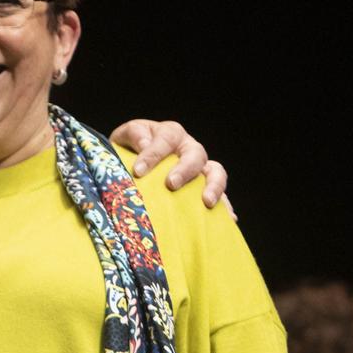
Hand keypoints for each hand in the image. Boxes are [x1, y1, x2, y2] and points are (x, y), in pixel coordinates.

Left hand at [108, 119, 230, 210]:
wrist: (135, 164)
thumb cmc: (130, 150)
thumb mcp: (124, 137)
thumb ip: (133, 135)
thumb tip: (144, 143)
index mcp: (170, 134)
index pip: (165, 139)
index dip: (152, 154)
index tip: (138, 171)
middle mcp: (189, 148)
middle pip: (195, 154)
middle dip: (185, 169)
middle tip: (171, 184)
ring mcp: (200, 169)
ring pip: (215, 172)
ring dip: (214, 186)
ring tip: (207, 202)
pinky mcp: (205, 188)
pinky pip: (221, 195)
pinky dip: (225, 206)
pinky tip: (228, 218)